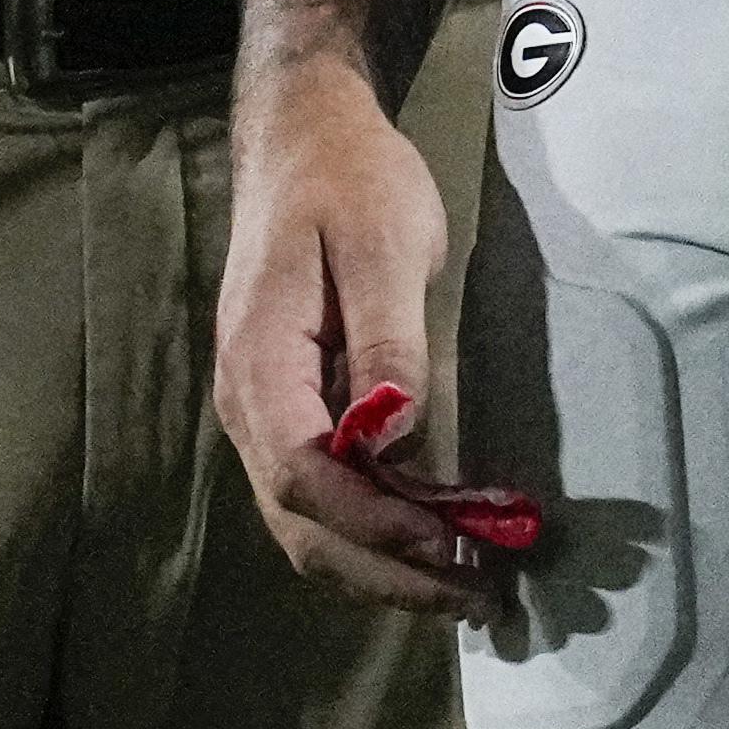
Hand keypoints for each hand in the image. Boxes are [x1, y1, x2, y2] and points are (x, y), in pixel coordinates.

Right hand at [214, 56, 490, 619]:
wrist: (305, 132)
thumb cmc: (346, 176)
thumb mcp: (383, 242)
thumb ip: (387, 343)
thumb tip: (394, 441)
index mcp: (257, 364)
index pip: (305, 479)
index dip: (378, 526)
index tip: (456, 547)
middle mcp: (247, 404)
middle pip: (303, 526)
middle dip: (390, 574)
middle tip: (482, 596)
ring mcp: (264, 412)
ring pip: (310, 525)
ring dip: (386, 566)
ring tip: (470, 587)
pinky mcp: (293, 410)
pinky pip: (324, 496)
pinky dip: (377, 533)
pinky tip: (433, 539)